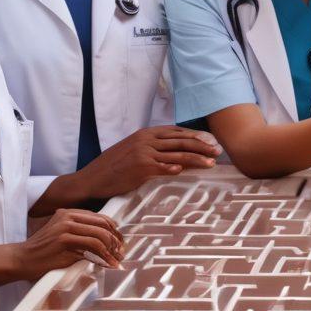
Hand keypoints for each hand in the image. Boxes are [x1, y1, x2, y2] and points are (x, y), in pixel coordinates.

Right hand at [12, 209, 124, 279]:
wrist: (21, 259)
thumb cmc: (42, 252)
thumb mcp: (62, 236)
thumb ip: (80, 233)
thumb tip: (106, 241)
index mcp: (68, 213)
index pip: (99, 218)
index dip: (113, 230)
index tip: (119, 243)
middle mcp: (68, 216)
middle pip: (103, 224)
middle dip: (116, 239)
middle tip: (121, 252)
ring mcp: (66, 227)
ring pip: (100, 234)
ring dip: (112, 249)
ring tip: (116, 260)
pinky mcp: (64, 239)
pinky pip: (92, 245)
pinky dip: (104, 255)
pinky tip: (107, 263)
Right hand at [76, 126, 221, 198]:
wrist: (93, 178)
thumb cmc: (115, 166)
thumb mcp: (134, 149)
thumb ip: (154, 148)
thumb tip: (177, 156)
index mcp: (146, 133)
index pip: (176, 132)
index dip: (195, 136)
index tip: (210, 141)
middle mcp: (147, 140)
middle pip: (181, 141)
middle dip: (202, 146)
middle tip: (217, 151)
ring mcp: (144, 153)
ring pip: (177, 155)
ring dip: (196, 159)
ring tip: (211, 163)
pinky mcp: (140, 168)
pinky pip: (162, 167)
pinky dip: (174, 168)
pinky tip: (186, 171)